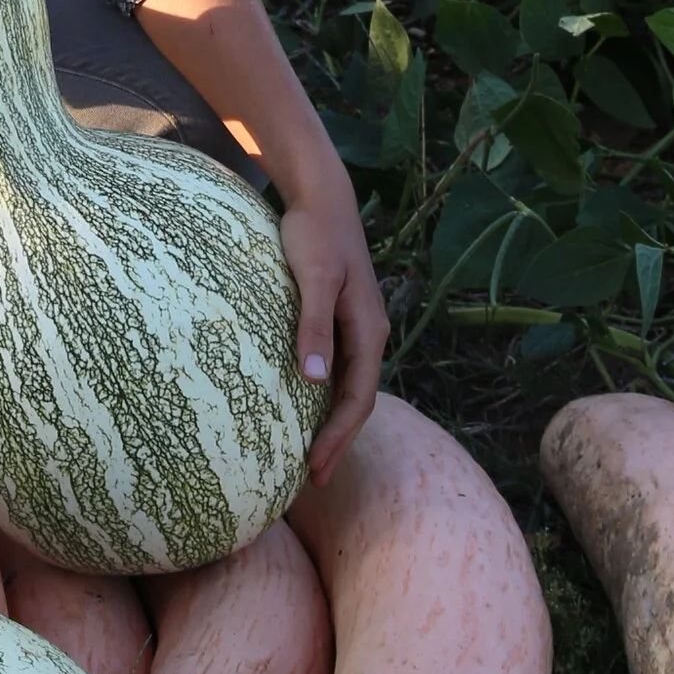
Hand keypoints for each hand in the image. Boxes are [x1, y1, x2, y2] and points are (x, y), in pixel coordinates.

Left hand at [278, 170, 388, 478]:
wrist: (321, 195)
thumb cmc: (314, 234)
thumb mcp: (313, 279)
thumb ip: (314, 327)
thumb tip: (315, 380)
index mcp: (369, 330)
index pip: (358, 399)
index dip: (339, 437)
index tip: (315, 469)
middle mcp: (368, 333)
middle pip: (358, 400)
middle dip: (338, 440)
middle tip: (312, 479)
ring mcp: (355, 326)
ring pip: (349, 386)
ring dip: (332, 421)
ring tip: (309, 454)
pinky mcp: (339, 316)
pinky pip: (337, 368)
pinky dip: (325, 395)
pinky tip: (304, 406)